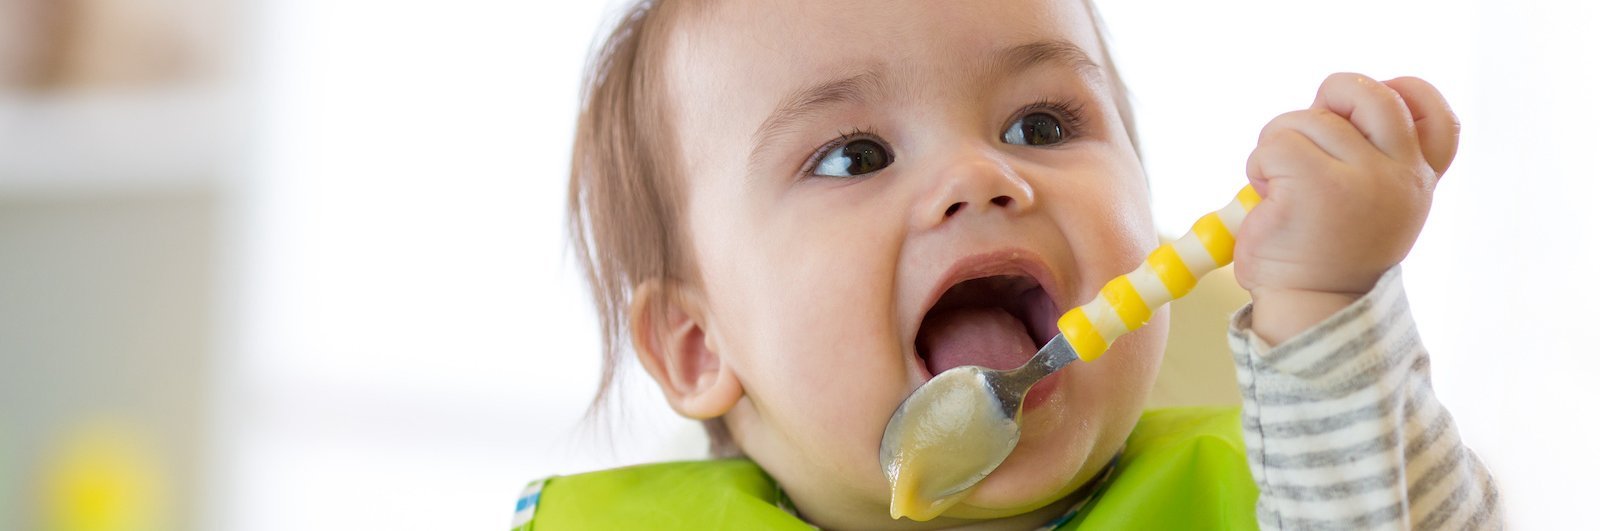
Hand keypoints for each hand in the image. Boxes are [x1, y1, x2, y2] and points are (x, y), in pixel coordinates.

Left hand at [1235, 73, 1459, 344]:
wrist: (1311, 307)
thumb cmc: (1327, 251)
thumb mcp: (1369, 201)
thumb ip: (1370, 155)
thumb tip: (1329, 108)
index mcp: (1417, 178)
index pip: (1435, 114)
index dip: (1402, 93)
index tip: (1362, 115)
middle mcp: (1399, 175)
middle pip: (1368, 93)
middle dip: (1329, 96)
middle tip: (1306, 135)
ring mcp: (1362, 179)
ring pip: (1306, 119)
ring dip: (1278, 145)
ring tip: (1281, 188)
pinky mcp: (1316, 186)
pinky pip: (1275, 144)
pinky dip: (1259, 165)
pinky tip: (1268, 198)